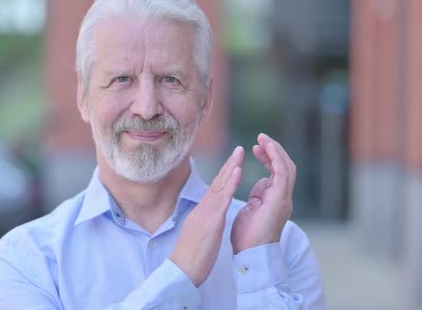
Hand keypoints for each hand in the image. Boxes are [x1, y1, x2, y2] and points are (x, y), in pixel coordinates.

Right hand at [171, 146, 243, 286]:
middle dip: (228, 165)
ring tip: (239, 153)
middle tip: (238, 150)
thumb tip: (208, 219)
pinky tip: (237, 171)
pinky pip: (223, 199)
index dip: (224, 175)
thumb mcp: (198, 236)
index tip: (233, 163)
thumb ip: (204, 224)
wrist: (182, 270)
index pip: (215, 190)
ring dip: (230, 168)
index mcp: (202, 213)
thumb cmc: (191, 258)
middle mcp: (203, 209)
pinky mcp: (211, 221)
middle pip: (217, 183)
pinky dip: (230, 184)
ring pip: (220, 186)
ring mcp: (206, 213)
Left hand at [231, 133, 294, 253]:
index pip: (277, 172)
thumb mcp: (251, 210)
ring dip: (275, 150)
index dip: (268, 158)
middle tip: (260, 138)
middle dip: (273, 150)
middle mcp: (283, 197)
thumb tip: (259, 186)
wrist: (250, 254)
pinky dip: (276, 158)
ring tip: (264, 138)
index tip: (255, 148)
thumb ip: (257, 197)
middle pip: (285, 166)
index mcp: (275, 199)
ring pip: (287, 167)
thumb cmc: (247, 237)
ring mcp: (283, 199)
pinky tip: (268, 147)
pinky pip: (283, 173)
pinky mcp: (280, 200)